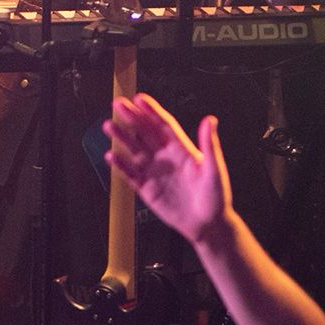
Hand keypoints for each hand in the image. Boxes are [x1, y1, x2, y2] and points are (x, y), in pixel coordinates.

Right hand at [105, 94, 231, 245]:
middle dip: (131, 118)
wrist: (207, 225)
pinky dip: (120, 165)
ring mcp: (155, 172)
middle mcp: (166, 157)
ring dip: (122, 138)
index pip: (163, 125)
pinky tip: (111, 155)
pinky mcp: (147, 188)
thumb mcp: (214, 169)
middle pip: (145, 133)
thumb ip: (209, 145)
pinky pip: (130, 174)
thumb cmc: (215, 197)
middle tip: (118, 104)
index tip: (140, 99)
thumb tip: (210, 120)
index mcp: (182, 149)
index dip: (152, 111)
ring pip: (134, 150)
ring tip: (109, 126)